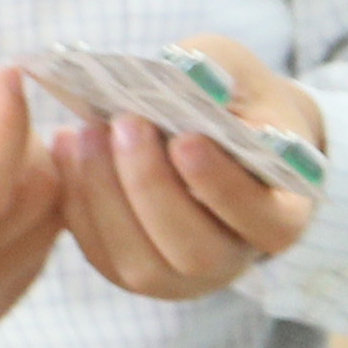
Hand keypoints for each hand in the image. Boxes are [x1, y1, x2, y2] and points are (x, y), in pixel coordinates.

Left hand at [42, 31, 321, 301]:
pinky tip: (67, 146)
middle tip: (126, 123)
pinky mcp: (129, 269)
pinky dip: (78, 201)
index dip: (223, 186)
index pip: (263, 219)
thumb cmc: (229, 98)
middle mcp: (233, 259)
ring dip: (106, 195)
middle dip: (152, 186)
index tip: (185, 138)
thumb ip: (218, 72)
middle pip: (196, 252)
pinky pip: (99, 252)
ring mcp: (179, 276)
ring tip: (87, 132)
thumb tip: (183, 73)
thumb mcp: (236, 71)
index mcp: (280, 215)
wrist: (205, 128)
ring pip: (141, 263)